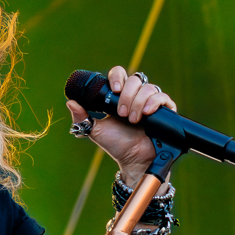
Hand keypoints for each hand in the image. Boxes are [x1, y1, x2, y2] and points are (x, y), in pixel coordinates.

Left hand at [66, 66, 177, 180]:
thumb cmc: (116, 144)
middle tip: (121, 114)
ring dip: (138, 102)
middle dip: (127, 95)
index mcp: (120, 96)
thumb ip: (82, 117)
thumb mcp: (95, 130)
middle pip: (135, 79)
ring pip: (148, 88)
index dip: (117, 77)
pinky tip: (147, 113)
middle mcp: (136, 96)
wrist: (132, 160)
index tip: (113, 90)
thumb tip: (70, 102)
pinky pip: (163, 97)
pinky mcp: (165, 111)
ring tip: (133, 120)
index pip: (120, 74)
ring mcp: (151, 102)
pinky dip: (154, 102)